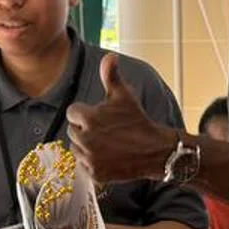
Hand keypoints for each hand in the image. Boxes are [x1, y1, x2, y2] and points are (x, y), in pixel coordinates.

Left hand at [67, 54, 176, 185]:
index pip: (72, 113)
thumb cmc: (138, 120)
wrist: (155, 150)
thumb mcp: (124, 95)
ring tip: (106, 144)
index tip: (99, 117)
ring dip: (86, 147)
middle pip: (73, 131)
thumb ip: (111, 76)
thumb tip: (110, 56)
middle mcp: (86, 139)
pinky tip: (107, 157)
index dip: (85, 114)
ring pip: (76, 149)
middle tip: (105, 132)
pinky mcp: (95, 173)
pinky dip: (92, 163)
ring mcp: (90, 158)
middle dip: (85, 130)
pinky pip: (84, 166)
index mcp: (88, 117)